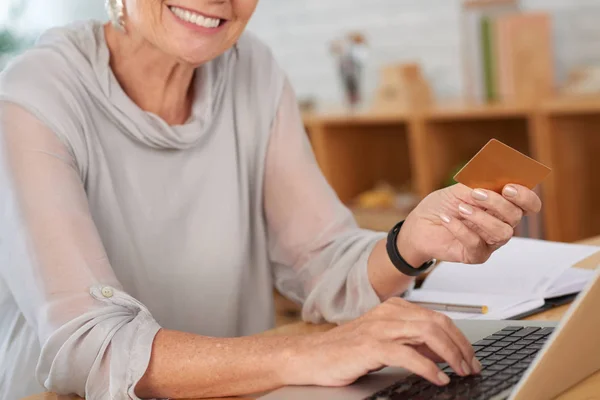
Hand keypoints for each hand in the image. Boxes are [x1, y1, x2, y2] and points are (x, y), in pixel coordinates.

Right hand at [288, 298, 479, 386]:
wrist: (311, 356)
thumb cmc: (345, 351)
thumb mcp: (384, 342)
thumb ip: (411, 342)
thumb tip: (441, 352)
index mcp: (393, 309)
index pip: (437, 317)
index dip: (459, 337)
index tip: (470, 356)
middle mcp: (389, 314)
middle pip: (437, 323)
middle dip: (460, 346)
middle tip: (471, 366)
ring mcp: (380, 328)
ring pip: (428, 334)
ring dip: (450, 355)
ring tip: (460, 371)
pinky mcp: (371, 346)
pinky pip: (409, 354)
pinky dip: (429, 368)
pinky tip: (438, 378)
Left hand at [397, 184, 541, 265]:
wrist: (419, 225)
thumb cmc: (441, 206)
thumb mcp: (457, 189)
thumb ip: (476, 184)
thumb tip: (491, 178)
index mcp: (502, 204)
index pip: (529, 204)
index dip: (525, 196)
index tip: (509, 187)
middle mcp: (501, 223)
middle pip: (515, 216)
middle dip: (497, 203)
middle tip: (477, 193)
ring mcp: (490, 241)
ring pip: (502, 232)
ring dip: (481, 218)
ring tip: (461, 208)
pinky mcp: (476, 255)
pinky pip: (477, 245)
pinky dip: (461, 230)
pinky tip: (447, 220)